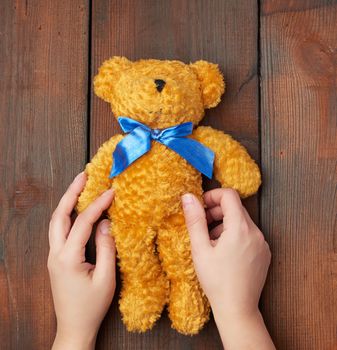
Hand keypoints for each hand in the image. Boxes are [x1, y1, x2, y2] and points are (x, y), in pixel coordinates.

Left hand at [48, 172, 115, 349]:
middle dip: (71, 193)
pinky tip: (77, 210)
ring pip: (56, 221)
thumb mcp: (106, 278)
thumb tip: (106, 223)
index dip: (98, 205)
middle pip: (59, 215)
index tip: (111, 191)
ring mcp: (53, 256)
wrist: (74, 328)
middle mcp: (55, 254)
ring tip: (80, 186)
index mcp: (67, 258)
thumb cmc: (91, 306)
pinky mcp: (57, 259)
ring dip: (67, 202)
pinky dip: (68, 215)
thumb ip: (106, 248)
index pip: (83, 222)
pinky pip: (60, 231)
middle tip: (83, 175)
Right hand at [182, 188, 274, 348]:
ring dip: (225, 223)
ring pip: (242, 221)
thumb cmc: (216, 281)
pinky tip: (224, 251)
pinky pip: (249, 234)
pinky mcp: (264, 253)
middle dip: (217, 211)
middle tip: (202, 225)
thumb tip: (188, 196)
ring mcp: (262, 243)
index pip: (229, 195)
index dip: (213, 196)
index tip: (201, 207)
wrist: (238, 309)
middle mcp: (256, 232)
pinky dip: (235, 234)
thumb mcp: (200, 248)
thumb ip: (195, 219)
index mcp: (240, 228)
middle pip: (236, 207)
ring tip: (211, 240)